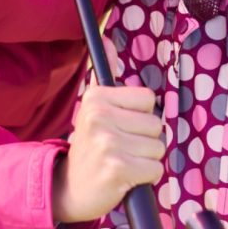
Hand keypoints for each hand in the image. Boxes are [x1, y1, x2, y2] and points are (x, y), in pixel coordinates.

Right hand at [53, 44, 163, 222]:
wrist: (69, 189)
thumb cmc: (89, 147)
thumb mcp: (91, 107)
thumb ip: (102, 75)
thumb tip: (107, 40)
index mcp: (97, 98)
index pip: (149, 99)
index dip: (141, 116)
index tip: (122, 127)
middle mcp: (100, 116)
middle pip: (156, 125)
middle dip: (145, 141)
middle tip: (121, 149)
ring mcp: (108, 143)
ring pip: (158, 148)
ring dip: (145, 160)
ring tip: (122, 162)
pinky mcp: (117, 169)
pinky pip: (155, 170)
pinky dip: (145, 177)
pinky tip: (125, 177)